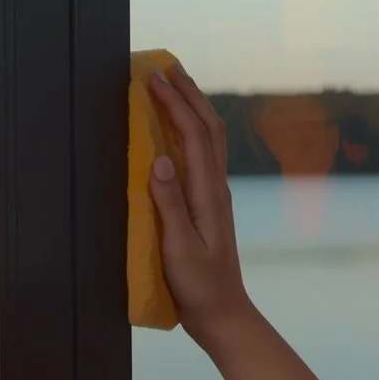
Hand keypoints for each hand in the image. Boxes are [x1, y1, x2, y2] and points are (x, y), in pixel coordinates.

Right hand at [146, 62, 258, 342]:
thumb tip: (160, 160)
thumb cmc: (198, 287)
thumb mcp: (179, 249)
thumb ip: (169, 206)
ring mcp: (214, 196)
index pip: (196, 137)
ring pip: (210, 141)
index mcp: (209, 195)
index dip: (177, 104)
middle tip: (167, 66)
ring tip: (175, 85)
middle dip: (189, 95)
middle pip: (209, 130)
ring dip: (193, 109)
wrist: (223, 313)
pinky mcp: (208, 206)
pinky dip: (191, 132)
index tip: (155, 77)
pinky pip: (203, 157)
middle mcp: (216, 189)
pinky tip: (179, 130)